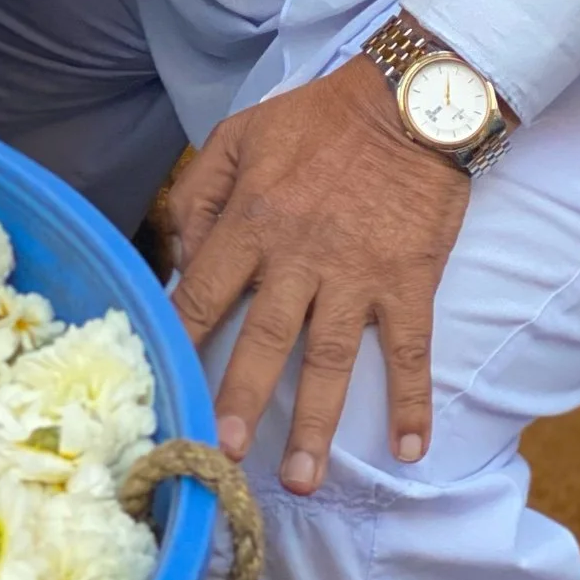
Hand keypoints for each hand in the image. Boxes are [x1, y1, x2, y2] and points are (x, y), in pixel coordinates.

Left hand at [166, 55, 467, 493]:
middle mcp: (300, 252)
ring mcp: (358, 271)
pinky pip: (410, 348)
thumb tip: (180, 257)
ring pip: (331, 357)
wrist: (407, 100)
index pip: (205, 291)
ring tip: (302, 479)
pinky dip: (413, 400)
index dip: (183, 341)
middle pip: (264, 337)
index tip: (166, 386)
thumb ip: (199, 191)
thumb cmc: (318, 118)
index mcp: (253, 216)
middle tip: (220, 455)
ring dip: (316, 421)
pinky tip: (412, 448)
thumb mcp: (241, 133)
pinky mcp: (409, 279)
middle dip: (240, 398)